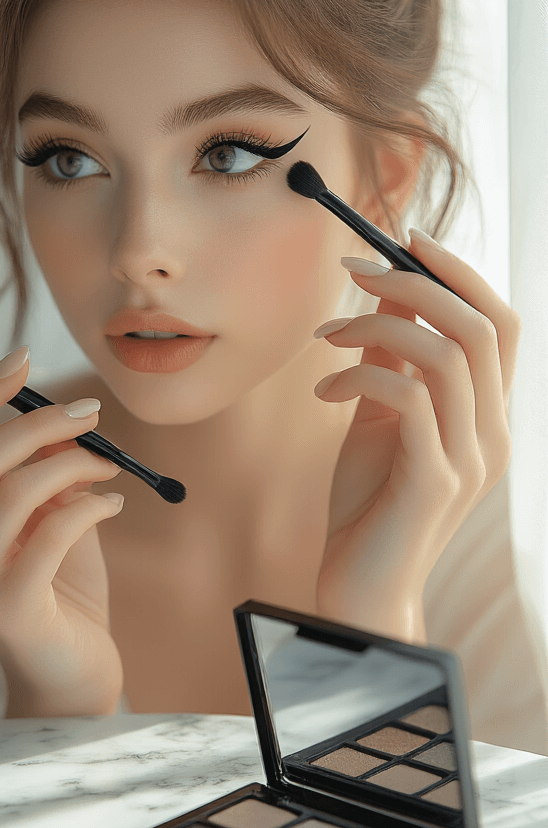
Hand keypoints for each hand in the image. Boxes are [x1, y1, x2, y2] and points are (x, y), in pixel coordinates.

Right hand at [0, 349, 125, 715]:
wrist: (72, 670)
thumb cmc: (59, 586)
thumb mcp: (47, 512)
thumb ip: (41, 467)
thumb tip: (57, 415)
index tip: (23, 359)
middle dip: (39, 422)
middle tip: (90, 411)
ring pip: (15, 491)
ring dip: (74, 463)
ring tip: (111, 466)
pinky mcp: (7, 608)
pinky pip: (54, 529)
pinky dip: (91, 503)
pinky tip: (113, 503)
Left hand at [311, 229, 520, 641]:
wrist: (358, 588)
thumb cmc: (368, 502)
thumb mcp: (380, 414)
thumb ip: (393, 357)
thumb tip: (389, 283)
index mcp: (487, 414)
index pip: (501, 322)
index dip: (459, 273)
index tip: (405, 239)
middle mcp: (493, 433)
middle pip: (480, 326)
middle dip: (416, 283)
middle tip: (353, 270)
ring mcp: (470, 459)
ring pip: (445, 355)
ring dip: (377, 327)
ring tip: (327, 337)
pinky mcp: (435, 482)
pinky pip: (409, 398)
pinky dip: (361, 376)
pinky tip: (325, 390)